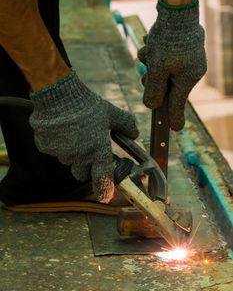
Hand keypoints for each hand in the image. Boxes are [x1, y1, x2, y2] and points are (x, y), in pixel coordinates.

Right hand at [29, 71, 138, 202]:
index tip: (105, 196)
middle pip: (82, 172)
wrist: (59, 94)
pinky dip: (57, 144)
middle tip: (87, 148)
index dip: (105, 190)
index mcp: (97, 150)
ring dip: (71, 153)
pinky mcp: (46, 147)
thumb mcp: (111, 113)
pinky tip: (61, 129)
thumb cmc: (87, 104)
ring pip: (68, 160)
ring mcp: (61, 153)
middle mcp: (79, 156)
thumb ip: (126, 125)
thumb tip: (135, 134)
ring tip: (73, 132)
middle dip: (85, 165)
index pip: (102, 178)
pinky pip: (53, 151)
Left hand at [138, 0, 206, 130]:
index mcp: (187, 80)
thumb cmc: (168, 41)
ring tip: (150, 49)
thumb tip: (152, 106)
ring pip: (162, 71)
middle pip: (166, 87)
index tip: (175, 130)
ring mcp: (187, 60)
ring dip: (151, 63)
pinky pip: (165, 58)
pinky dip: (155, 53)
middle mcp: (190, 72)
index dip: (173, 118)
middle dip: (152, 81)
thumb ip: (153, 90)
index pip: (177, 104)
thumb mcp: (157, 69)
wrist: (177, 10)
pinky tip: (153, 42)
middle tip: (145, 75)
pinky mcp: (182, 49)